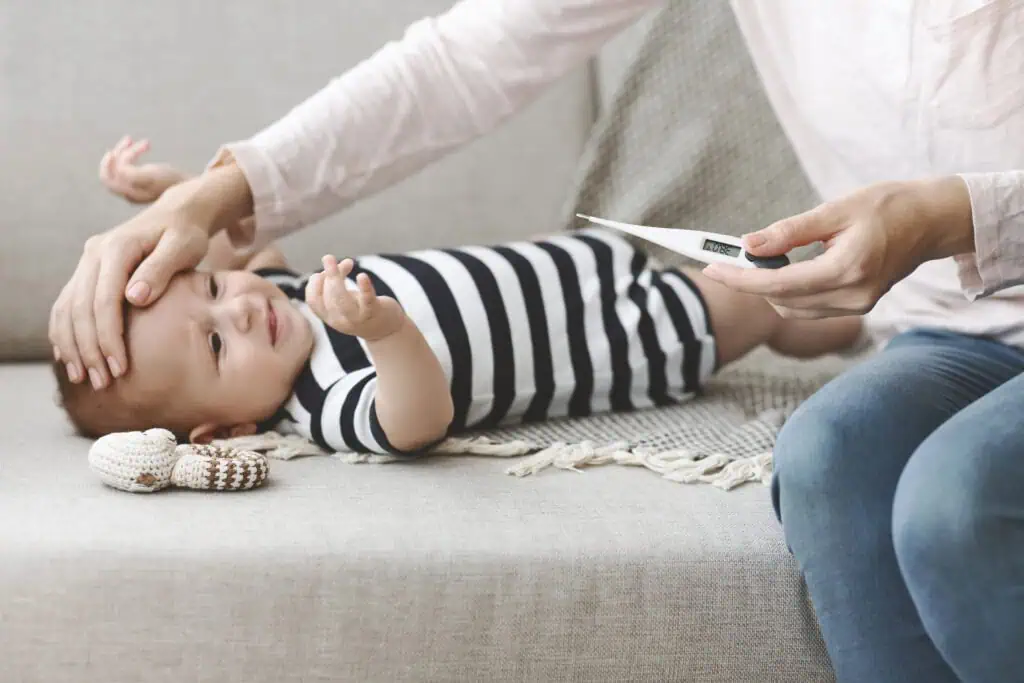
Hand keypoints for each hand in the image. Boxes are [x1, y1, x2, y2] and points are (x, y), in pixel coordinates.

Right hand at [50, 164, 251, 387]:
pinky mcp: (88, 272)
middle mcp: (94, 254)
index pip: (104, 300)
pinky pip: (67, 304)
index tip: (120, 368)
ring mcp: (87, 262)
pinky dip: (65, 332)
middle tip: (102, 382)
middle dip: (89, 349)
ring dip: (72, 345)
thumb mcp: (183, 248)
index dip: (109, 337)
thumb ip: (160, 271)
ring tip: (83, 377)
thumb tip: (134, 298)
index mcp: (117, 247)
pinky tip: (71, 357)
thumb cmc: (187, 234)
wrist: (177, 213)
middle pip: (81, 308)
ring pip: (68, 308)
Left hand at [99, 136, 186, 203]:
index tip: (116, 150)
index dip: (108, 164)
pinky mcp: (144, 180)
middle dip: (119, 154)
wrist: (190, 187)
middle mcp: (130, 192)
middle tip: (129, 139)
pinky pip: (131, 165)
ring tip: (145, 141)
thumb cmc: (171, 181)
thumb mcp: (151, 176)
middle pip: (112, 171)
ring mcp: (136, 186)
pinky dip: (136, 153)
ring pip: (121, 166)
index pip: (109, 178)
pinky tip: (147, 145)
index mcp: (129, 192)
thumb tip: (117, 169)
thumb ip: (131, 174)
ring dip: (129, 151)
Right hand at [305, 256, 403, 341]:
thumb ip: (337, 280)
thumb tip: (334, 260)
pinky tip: (362, 276)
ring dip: (337, 277)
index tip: (324, 271)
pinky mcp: (375, 311)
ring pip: (342, 299)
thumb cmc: (361, 309)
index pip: (313, 300)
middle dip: (328, 275)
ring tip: (344, 261)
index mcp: (329, 317)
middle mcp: (340, 320)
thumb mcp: (345, 297)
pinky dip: (364, 287)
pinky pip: (367, 300)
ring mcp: (357, 318)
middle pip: (327, 297)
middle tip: (329, 257)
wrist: (386, 330)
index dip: (314, 282)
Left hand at [701, 177, 974, 317]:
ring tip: (755, 261)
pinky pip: (809, 308)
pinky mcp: (857, 307)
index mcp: (847, 270)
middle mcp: (852, 296)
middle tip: (726, 257)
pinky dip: (788, 292)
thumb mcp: (835, 209)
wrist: (933, 221)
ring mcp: (856, 306)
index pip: (778, 284)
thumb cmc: (889, 206)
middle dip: (749, 282)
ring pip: (793, 309)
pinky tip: (782, 270)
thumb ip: (790, 231)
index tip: (711, 267)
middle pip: (781, 301)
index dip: (739, 279)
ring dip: (768, 289)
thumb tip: (748, 244)